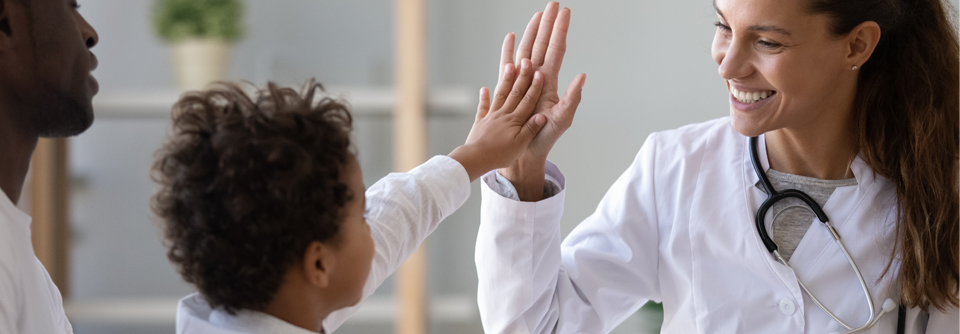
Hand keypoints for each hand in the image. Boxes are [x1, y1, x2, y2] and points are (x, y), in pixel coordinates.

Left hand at [449, 58, 545, 181]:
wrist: (476, 158)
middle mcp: (504, 114)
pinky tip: (484, 89)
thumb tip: (543, 115)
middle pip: (515, 92)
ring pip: (500, 95)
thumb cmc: (500, 154)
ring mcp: (491, 116)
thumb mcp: (520, 144)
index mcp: (515, 120)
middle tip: (526, 61)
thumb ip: (531, 129)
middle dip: (522, 76)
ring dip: (505, 80)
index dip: (535, 87)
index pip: (528, 100)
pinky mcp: (481, 122)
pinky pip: (483, 107)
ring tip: (509, 65)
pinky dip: (484, 98)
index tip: (540, 73)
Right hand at [498, 2, 585, 200]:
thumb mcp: (562, 119)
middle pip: (542, 44)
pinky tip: (511, 37)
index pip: (556, 49)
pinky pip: (507, 65)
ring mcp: (522, 81)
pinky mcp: (509, 88)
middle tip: (552, 4)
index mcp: (549, 81)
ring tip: (536, 15)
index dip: (560, 30)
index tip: (564, 12)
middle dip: (547, 24)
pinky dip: (508, 50)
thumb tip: (582, 76)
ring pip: (526, 50)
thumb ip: (572, 98)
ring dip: (531, 32)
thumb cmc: (544, 136)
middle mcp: (536, 77)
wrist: (524, 150)